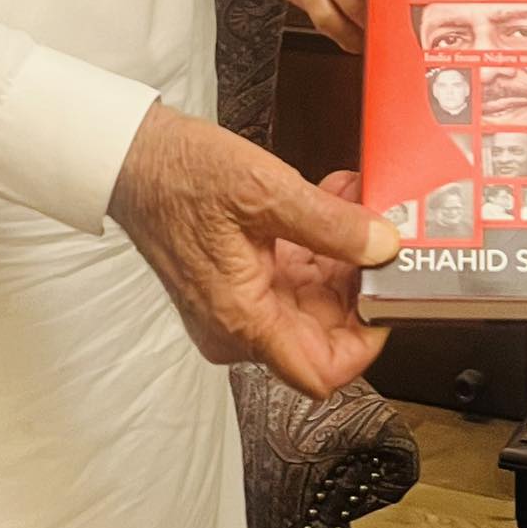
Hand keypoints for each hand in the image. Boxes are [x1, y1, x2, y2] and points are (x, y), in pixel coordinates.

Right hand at [111, 103, 399, 398]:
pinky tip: (331, 200)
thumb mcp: (266, 191)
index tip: (391, 298)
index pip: (321, 370)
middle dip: (358, 280)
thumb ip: (331, 224)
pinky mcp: (238, 279)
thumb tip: (383, 246)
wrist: (135, 157)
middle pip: (322, 328)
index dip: (366, 342)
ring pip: (312, 297)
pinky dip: (318, 242)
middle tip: (383, 233)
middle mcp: (237, 324)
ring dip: (342, 252)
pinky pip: (292, 275)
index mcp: (241, 318)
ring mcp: (237, 303)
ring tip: (355, 202)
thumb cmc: (179, 176)